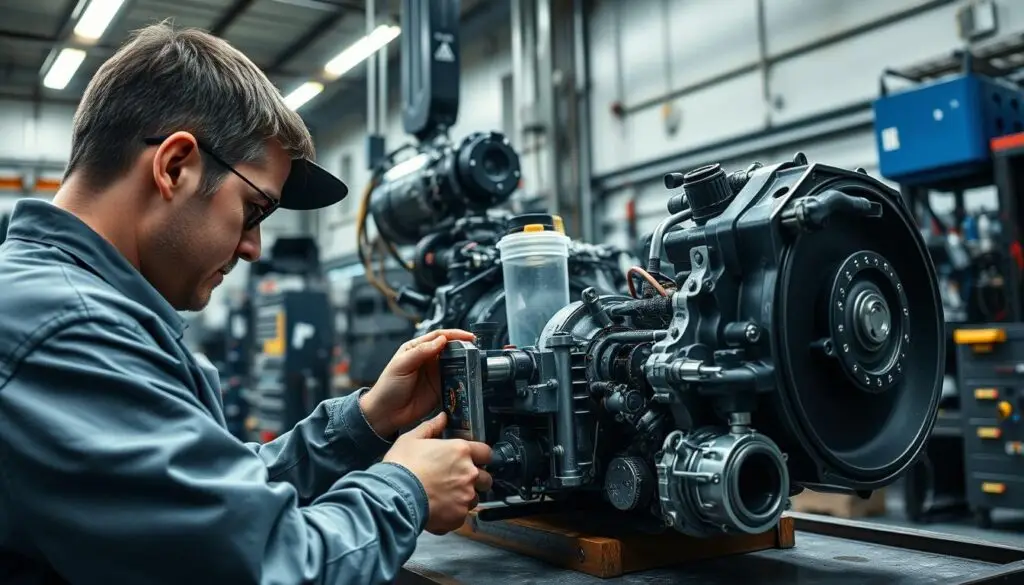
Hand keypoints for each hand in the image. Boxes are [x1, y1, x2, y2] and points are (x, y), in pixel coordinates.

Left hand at [360, 329, 475, 436]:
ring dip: (465, 362)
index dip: (454, 334)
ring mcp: (435, 374)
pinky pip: (454, 381)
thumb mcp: (401, 365)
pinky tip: (468, 377)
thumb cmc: (388, 387)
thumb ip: (421, 352)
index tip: (467, 336)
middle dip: (463, 347)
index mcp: (417, 348)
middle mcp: (428, 359)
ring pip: (455, 364)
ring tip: (475, 362)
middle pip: (450, 348)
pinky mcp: (440, 388)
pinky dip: (462, 379)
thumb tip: (441, 340)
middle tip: (475, 348)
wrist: (386, 413)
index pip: (439, 336)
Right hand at [383, 412, 492, 534]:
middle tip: (458, 480)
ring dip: (464, 497)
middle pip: (486, 478)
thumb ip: (431, 427)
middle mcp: (468, 473)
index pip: (486, 452)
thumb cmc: (402, 466)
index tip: (475, 460)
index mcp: (460, 451)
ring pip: (474, 498)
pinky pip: (462, 515)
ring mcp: (465, 496)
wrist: (394, 495)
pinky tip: (439, 509)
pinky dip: (454, 514)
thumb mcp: (412, 439)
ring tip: (445, 497)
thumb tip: (442, 418)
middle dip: (477, 480)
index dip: (481, 456)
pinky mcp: (459, 516)